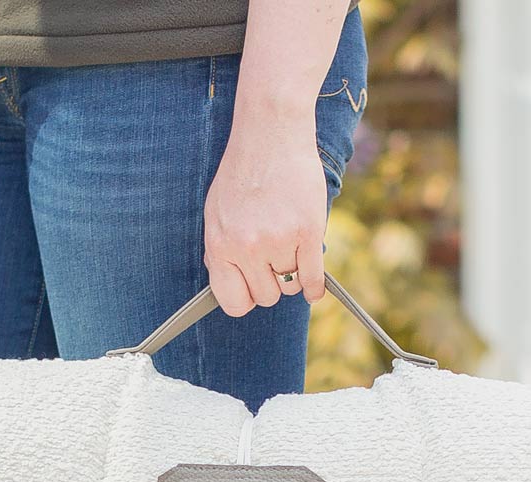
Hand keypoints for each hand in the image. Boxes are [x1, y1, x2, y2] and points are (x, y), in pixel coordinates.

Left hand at [203, 110, 328, 316]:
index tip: (254, 290)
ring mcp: (277, 240)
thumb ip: (219, 249)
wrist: (270, 130)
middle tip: (275, 260)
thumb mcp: (216, 211)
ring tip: (289, 247)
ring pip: (290, 286)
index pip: (233, 301)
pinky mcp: (306, 231)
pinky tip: (314, 288)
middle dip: (272, 283)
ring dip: (293, 272)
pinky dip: (315, 288)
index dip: (246, 299)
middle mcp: (246, 247)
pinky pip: (312, 278)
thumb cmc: (243, 171)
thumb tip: (225, 282)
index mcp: (220, 245)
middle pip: (266, 297)